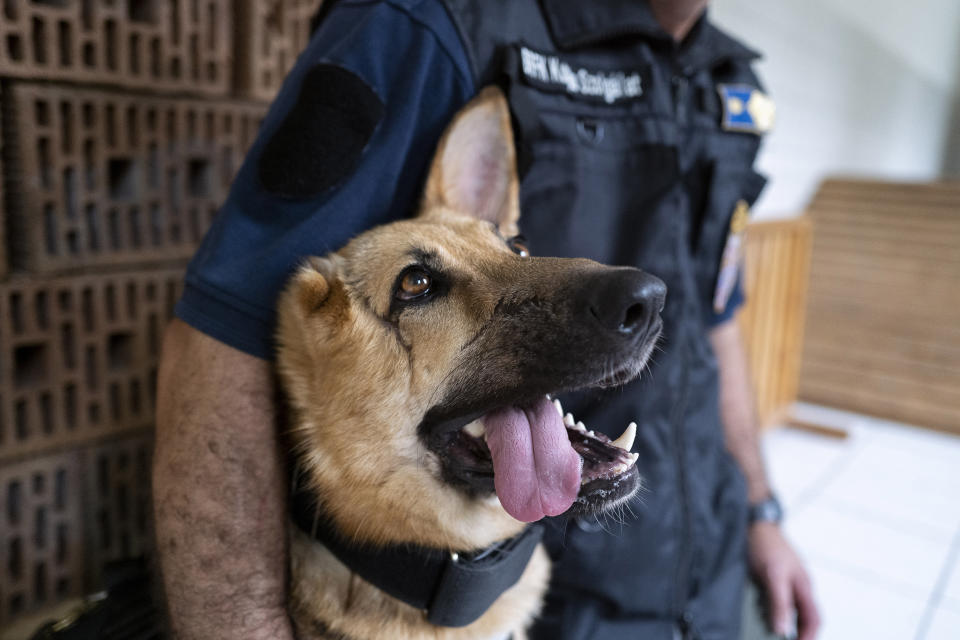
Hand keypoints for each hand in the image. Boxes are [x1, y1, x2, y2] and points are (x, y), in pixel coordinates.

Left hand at [748, 521, 820, 639]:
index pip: (813, 619)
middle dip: (795, 630)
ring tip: (768, 629)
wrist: (753, 521)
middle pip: (803, 615)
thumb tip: (782, 630)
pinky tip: (759, 609)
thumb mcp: (772, 576)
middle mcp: (798, 584)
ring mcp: (787, 578)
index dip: (808, 636)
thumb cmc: (765, 545)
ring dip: (782, 620)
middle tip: (781, 639)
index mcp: (804, 586)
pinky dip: (771, 608)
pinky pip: (777, 597)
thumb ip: (779, 603)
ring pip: (789, 607)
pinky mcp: (774, 574)